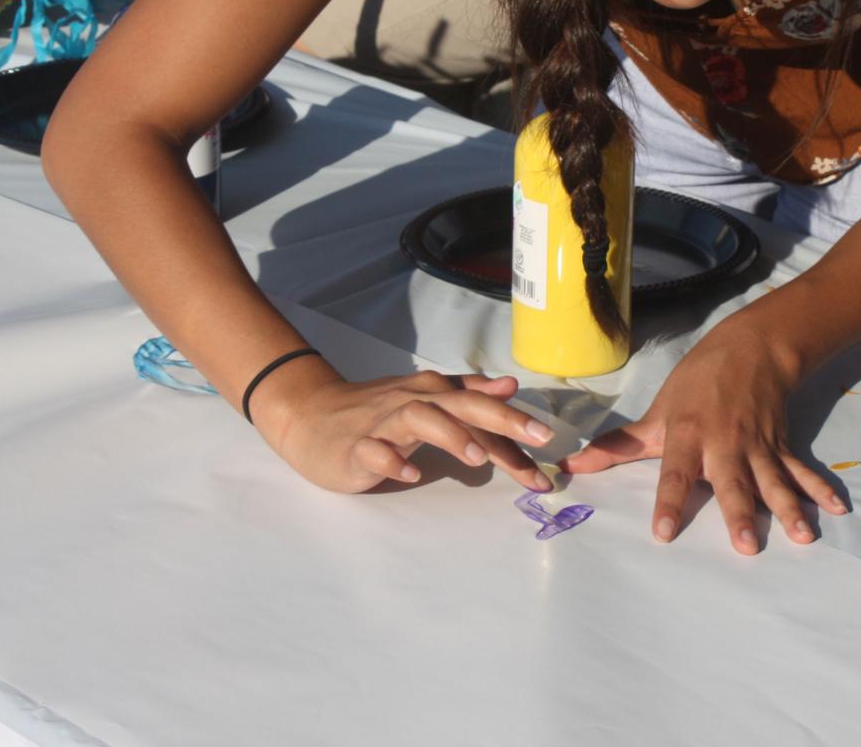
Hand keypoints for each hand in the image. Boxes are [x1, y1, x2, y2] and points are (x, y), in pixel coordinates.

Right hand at [267, 369, 555, 493]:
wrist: (310, 415)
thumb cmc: (378, 412)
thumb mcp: (427, 400)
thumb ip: (469, 395)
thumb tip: (511, 385)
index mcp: (434, 393)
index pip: (483, 409)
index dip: (517, 430)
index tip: (550, 452)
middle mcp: (414, 401)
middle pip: (462, 404)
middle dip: (502, 420)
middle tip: (538, 438)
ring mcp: (383, 422)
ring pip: (420, 419)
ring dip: (450, 435)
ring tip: (476, 458)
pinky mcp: (355, 446)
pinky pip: (374, 451)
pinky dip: (392, 461)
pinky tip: (408, 474)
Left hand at [562, 313, 847, 554]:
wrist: (750, 348)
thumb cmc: (695, 384)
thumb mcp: (656, 411)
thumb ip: (619, 446)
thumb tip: (573, 466)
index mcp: (688, 435)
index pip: (674, 473)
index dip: (669, 502)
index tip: (664, 533)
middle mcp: (724, 443)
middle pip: (732, 482)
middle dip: (740, 512)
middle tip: (747, 546)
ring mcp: (757, 446)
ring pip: (773, 480)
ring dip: (788, 508)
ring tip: (802, 536)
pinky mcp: (781, 445)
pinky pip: (800, 470)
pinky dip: (818, 489)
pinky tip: (834, 511)